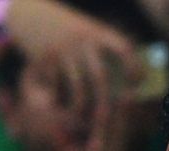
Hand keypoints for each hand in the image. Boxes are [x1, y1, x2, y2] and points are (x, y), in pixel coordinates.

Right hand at [7, 0, 139, 122]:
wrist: (31, 16)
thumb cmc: (68, 31)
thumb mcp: (89, 31)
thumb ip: (108, 49)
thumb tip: (132, 78)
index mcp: (97, 33)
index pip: (123, 48)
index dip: (134, 66)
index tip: (137, 83)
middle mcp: (80, 41)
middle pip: (100, 77)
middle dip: (106, 101)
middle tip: (109, 117)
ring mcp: (62, 50)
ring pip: (77, 86)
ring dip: (82, 106)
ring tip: (84, 117)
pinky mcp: (44, 58)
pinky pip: (57, 85)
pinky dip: (60, 98)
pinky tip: (62, 105)